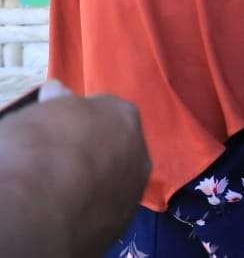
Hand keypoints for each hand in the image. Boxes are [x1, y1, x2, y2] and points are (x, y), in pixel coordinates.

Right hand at [0, 90, 149, 254]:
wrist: (37, 207)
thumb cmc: (34, 148)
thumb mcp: (39, 112)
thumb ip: (57, 103)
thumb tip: (58, 90)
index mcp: (123, 115)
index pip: (104, 110)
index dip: (77, 120)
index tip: (57, 129)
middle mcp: (139, 149)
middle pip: (116, 145)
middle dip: (94, 149)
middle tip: (59, 159)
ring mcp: (134, 188)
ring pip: (115, 178)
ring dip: (96, 180)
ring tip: (61, 188)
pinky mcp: (122, 222)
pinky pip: (106, 207)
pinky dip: (92, 206)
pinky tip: (68, 209)